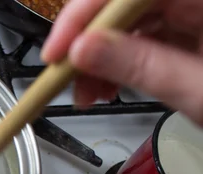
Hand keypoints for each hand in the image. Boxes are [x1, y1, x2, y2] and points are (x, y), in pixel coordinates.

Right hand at [41, 0, 202, 125]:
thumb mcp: (196, 90)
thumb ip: (141, 66)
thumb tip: (83, 50)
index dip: (81, 15)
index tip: (56, 52)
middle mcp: (191, 0)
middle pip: (116, 5)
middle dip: (85, 41)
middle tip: (65, 76)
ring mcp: (188, 12)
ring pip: (122, 22)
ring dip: (95, 58)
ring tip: (88, 94)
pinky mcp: (184, 29)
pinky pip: (137, 36)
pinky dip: (114, 64)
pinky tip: (106, 87)